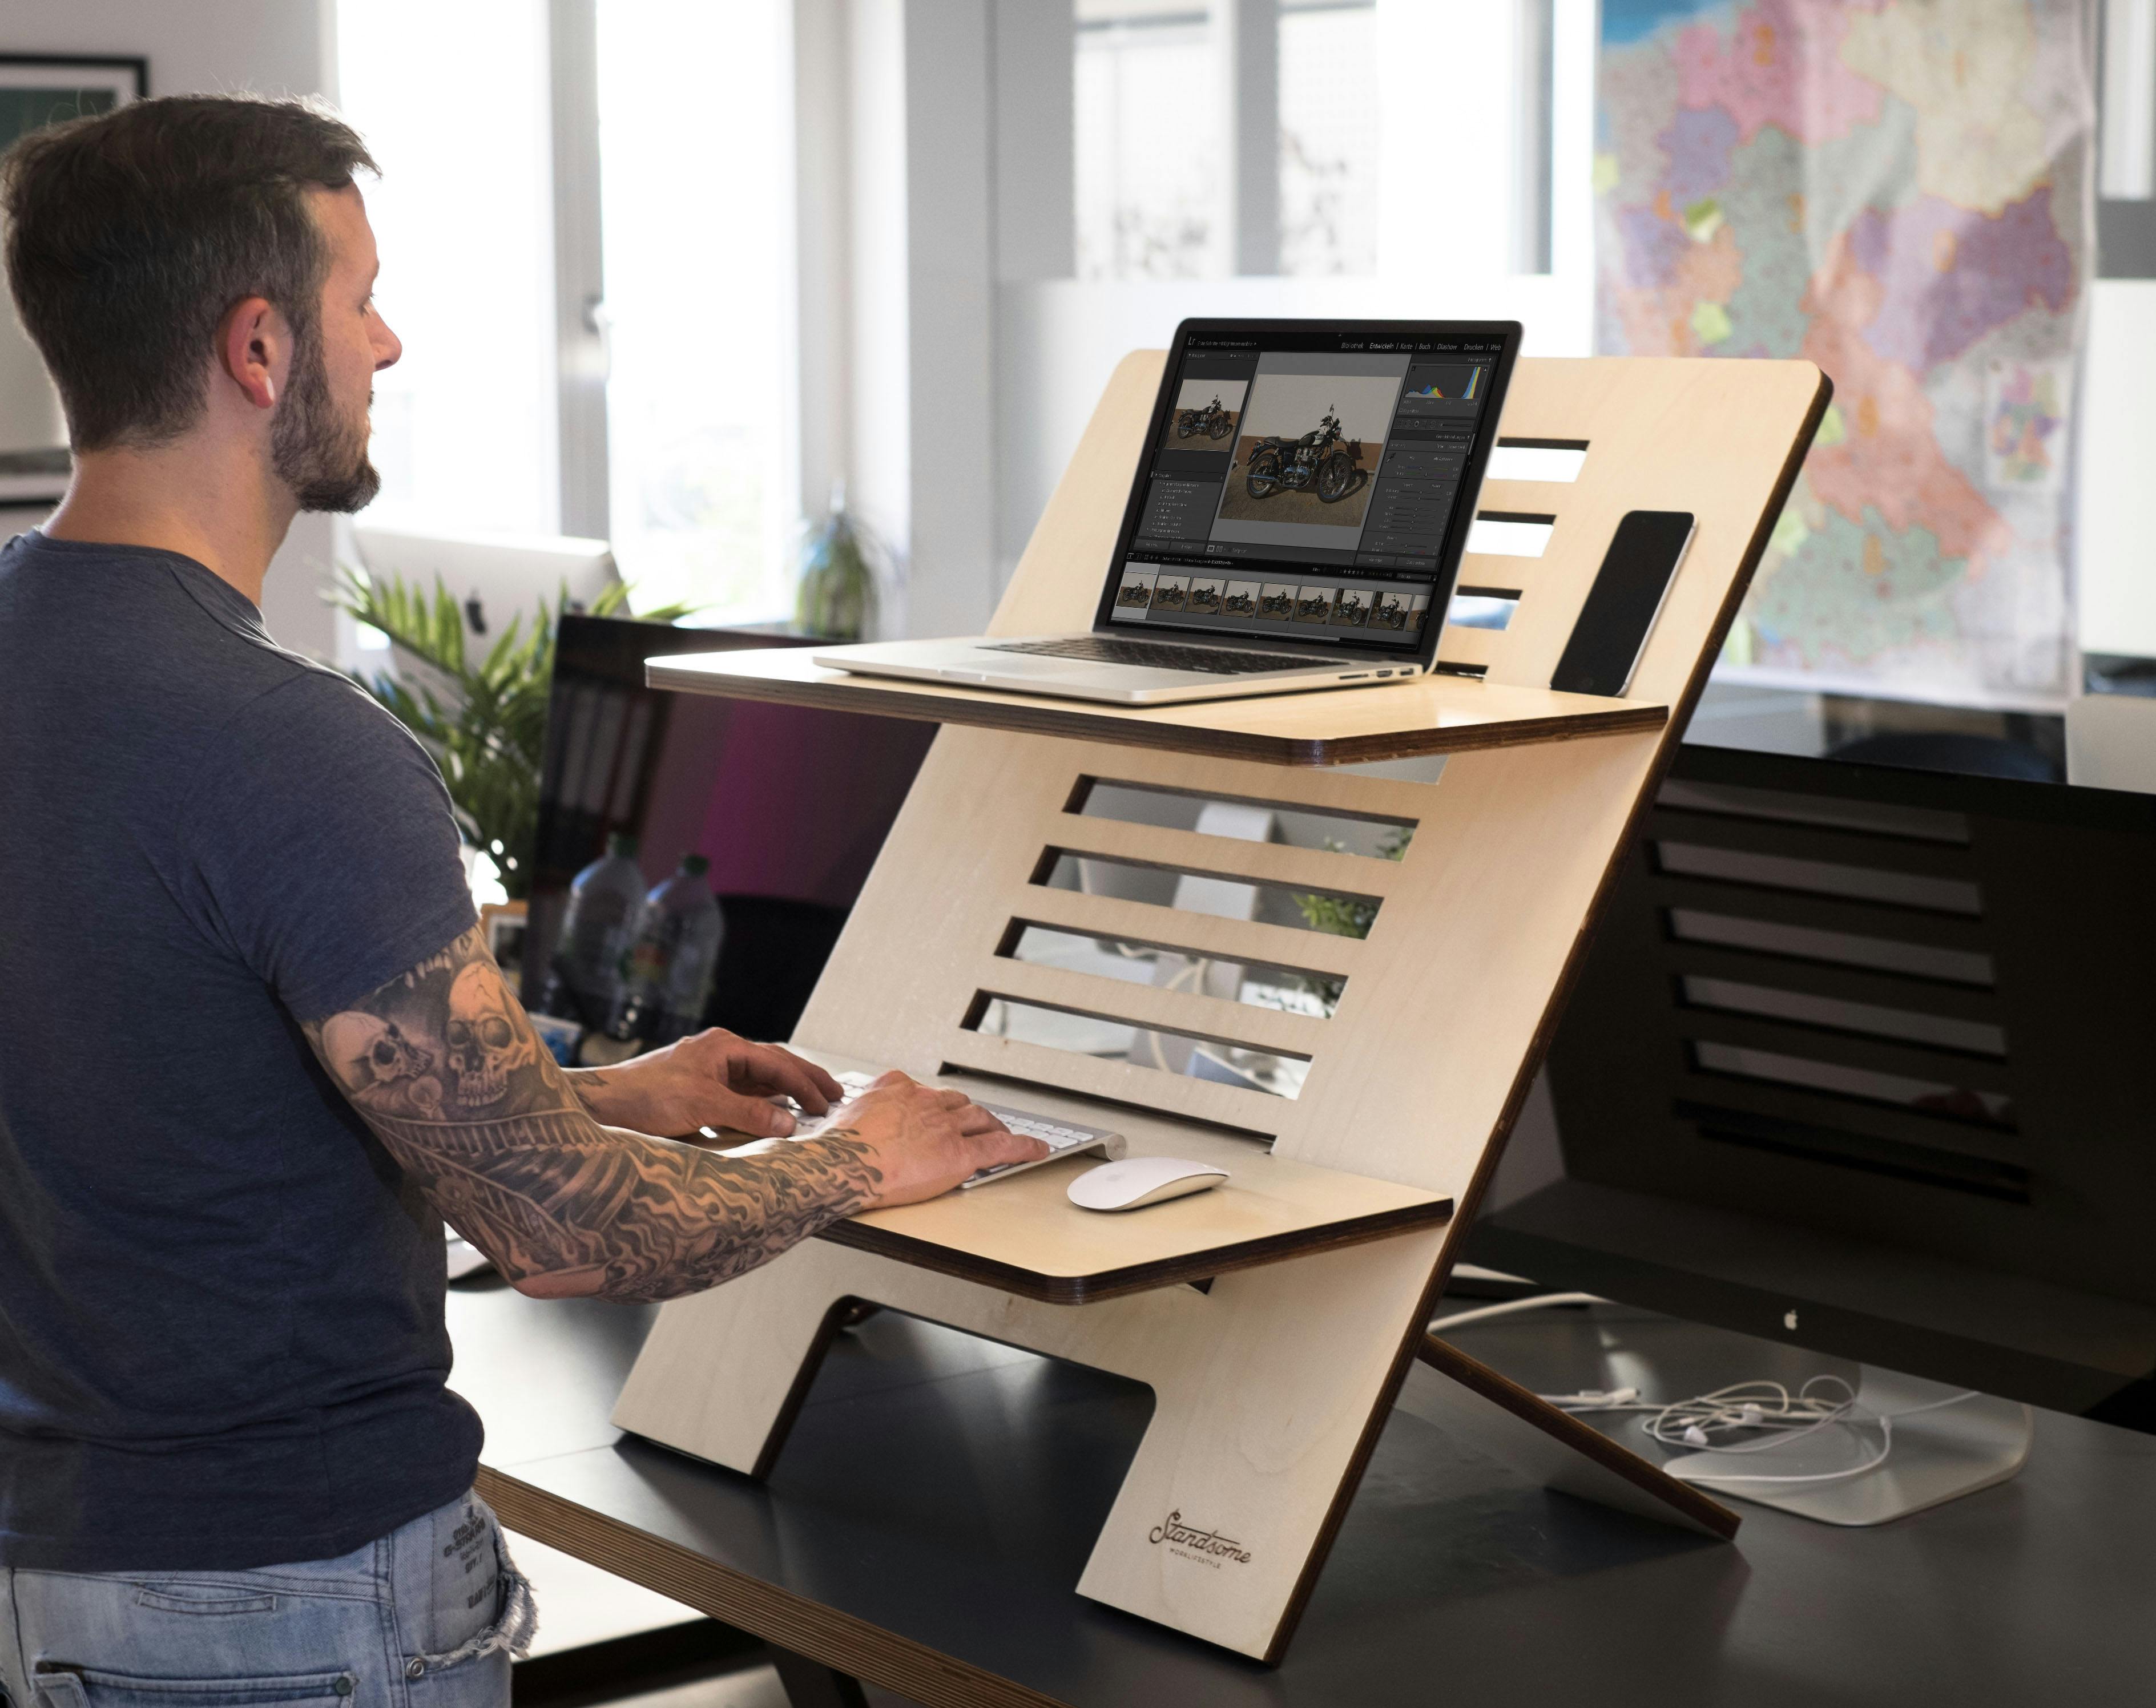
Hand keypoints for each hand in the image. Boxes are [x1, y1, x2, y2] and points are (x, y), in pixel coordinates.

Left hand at [567, 1030, 842, 1137]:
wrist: (602, 1107)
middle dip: (805, 1081)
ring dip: (785, 1094)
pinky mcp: (698, 1092)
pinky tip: (773, 1116)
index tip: (828, 1104)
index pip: (777, 1064)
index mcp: (723, 1047)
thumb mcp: (702, 1105)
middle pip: (772, 1066)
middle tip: (836, 1096)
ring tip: (812, 1106)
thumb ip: (748, 1114)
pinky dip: (762, 1106)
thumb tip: (789, 1122)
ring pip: (757, 1082)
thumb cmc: (646, 1097)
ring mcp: (709, 1072)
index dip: (805, 1084)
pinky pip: (740, 1096)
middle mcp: (719, 1055)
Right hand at [815, 1071, 1048, 1206]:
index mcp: (897, 1088)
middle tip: (977, 1124)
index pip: (926, 1091)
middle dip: (969, 1114)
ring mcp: (945, 1127)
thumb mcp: (845, 1114)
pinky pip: (1001, 1147)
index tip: (939, 1110)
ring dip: (995, 1126)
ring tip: (1005, 1134)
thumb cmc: (837, 1148)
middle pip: (958, 1103)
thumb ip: (862, 1113)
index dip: (937, 1104)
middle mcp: (926, 1102)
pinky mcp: (960, 1154)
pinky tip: (1037, 1150)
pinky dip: (1024, 1147)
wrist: (844, 1165)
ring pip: (981, 1120)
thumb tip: (854, 1120)